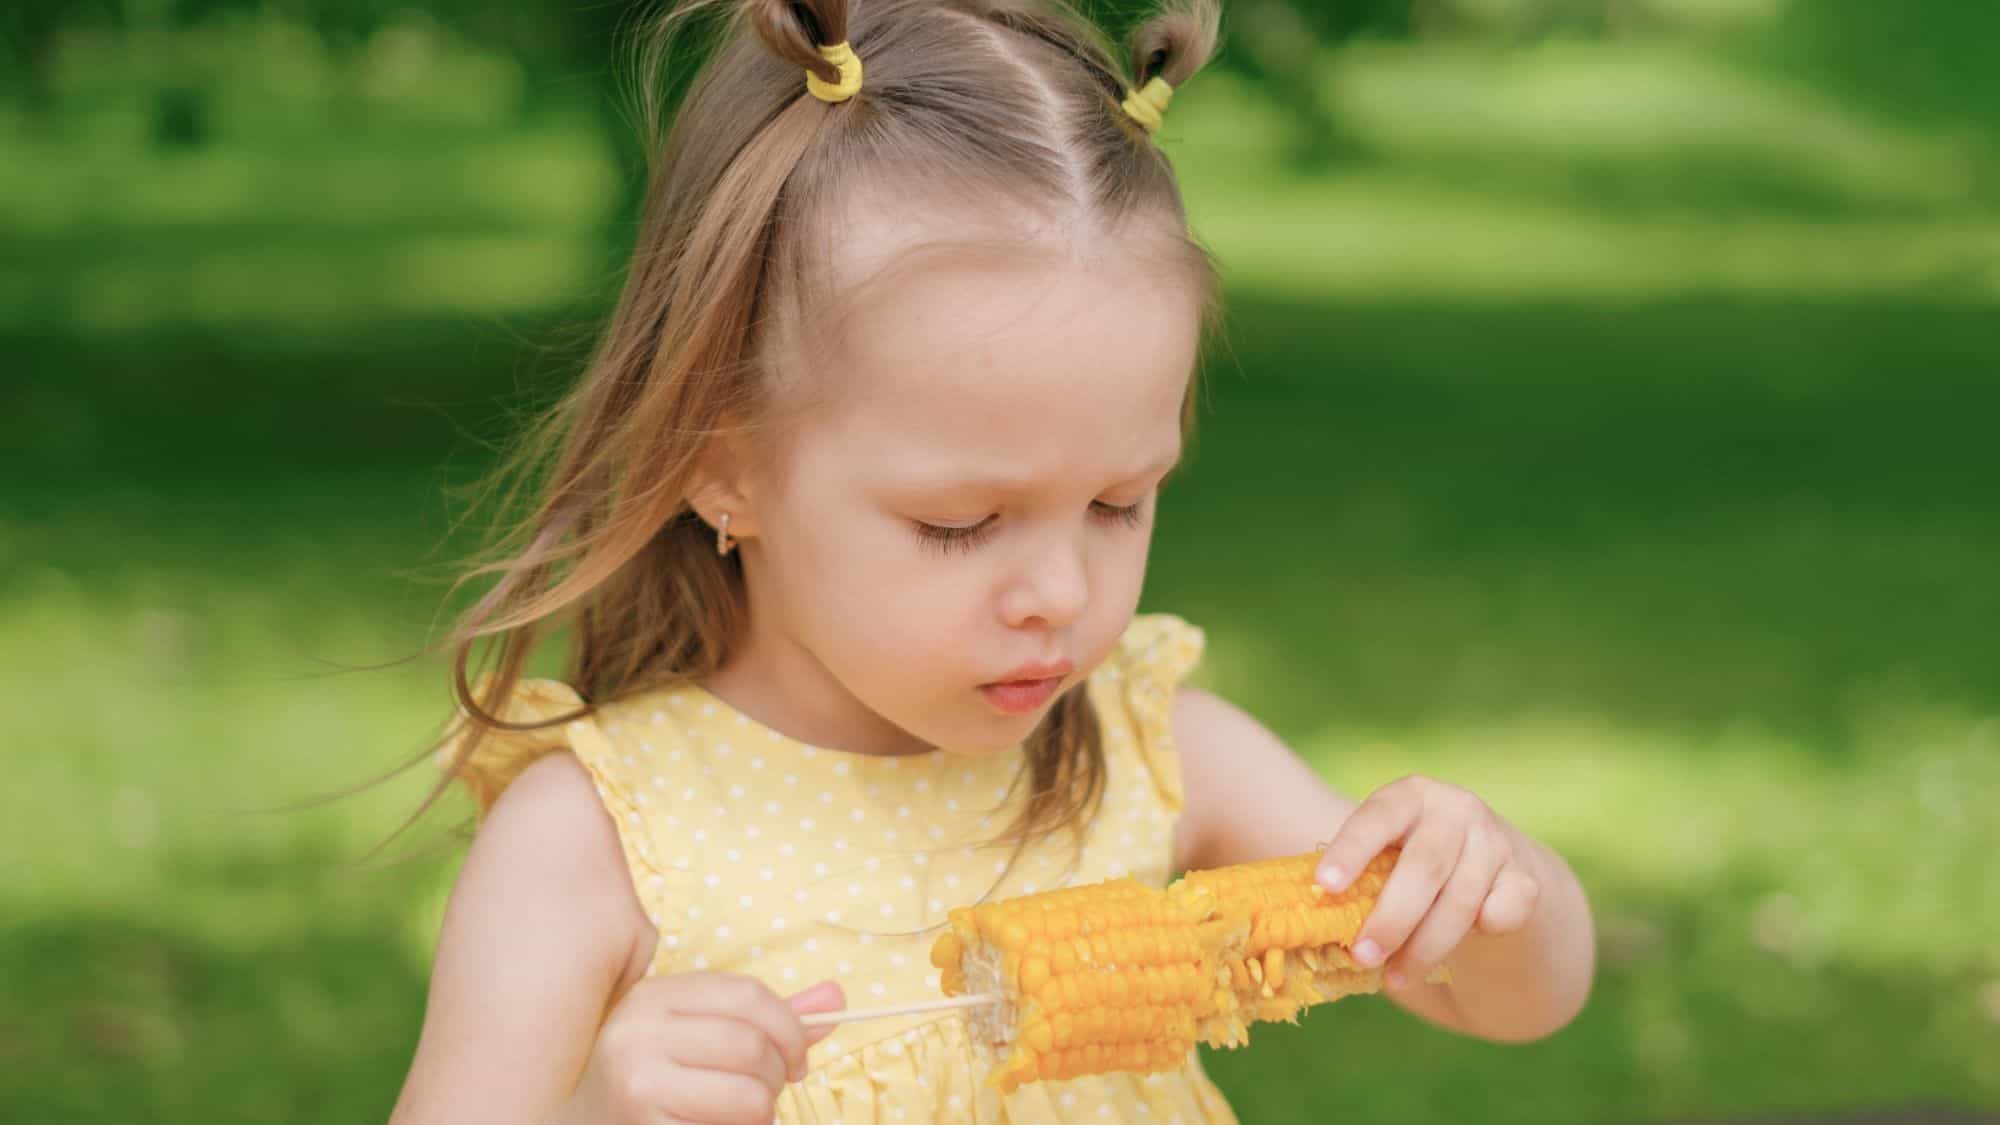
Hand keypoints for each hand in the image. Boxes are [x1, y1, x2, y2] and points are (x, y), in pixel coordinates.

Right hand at [555, 973, 844, 1124]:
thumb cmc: (641, 1085)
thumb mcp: (687, 1036)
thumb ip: (759, 1018)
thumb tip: (836, 999)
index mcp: (649, 998)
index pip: (747, 994)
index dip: (791, 1027)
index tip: (797, 1057)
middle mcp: (636, 1035)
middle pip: (753, 1046)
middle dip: (775, 1077)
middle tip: (765, 1096)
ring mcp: (635, 1087)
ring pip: (751, 1099)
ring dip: (761, 1116)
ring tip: (735, 1119)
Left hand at [1314, 775, 1540, 989]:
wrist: (1494, 866)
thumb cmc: (1411, 864)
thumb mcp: (1386, 854)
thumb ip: (1356, 879)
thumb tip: (1301, 925)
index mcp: (1409, 796)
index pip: (1377, 817)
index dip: (1351, 850)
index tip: (1325, 884)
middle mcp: (1456, 809)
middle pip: (1422, 867)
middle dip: (1390, 918)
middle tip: (1361, 956)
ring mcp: (1495, 842)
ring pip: (1460, 902)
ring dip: (1424, 947)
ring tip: (1394, 978)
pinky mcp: (1525, 879)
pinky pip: (1501, 915)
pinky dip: (1479, 936)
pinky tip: (1457, 956)